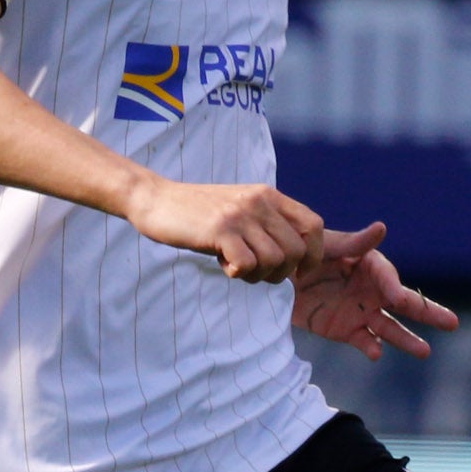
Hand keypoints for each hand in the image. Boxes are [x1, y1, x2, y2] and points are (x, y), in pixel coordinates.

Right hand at [122, 175, 329, 282]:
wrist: (156, 199)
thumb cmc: (198, 213)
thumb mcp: (240, 208)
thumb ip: (266, 224)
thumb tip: (296, 259)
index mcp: (268, 196)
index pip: (313, 225)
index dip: (314, 255)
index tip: (299, 272)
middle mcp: (259, 202)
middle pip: (296, 250)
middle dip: (281, 273)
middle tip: (256, 273)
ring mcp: (240, 215)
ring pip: (274, 261)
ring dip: (257, 275)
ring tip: (236, 266)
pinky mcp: (220, 230)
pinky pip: (247, 265)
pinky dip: (237, 273)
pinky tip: (221, 263)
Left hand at [291, 222, 453, 359]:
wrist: (274, 278)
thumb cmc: (301, 254)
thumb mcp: (324, 245)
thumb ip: (353, 242)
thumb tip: (382, 228)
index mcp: (368, 264)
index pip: (387, 276)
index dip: (392, 285)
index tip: (395, 296)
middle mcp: (370, 289)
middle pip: (404, 303)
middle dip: (428, 312)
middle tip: (452, 324)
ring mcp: (360, 312)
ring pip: (389, 328)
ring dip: (406, 339)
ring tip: (425, 352)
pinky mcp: (345, 330)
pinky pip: (363, 340)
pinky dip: (370, 347)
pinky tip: (376, 353)